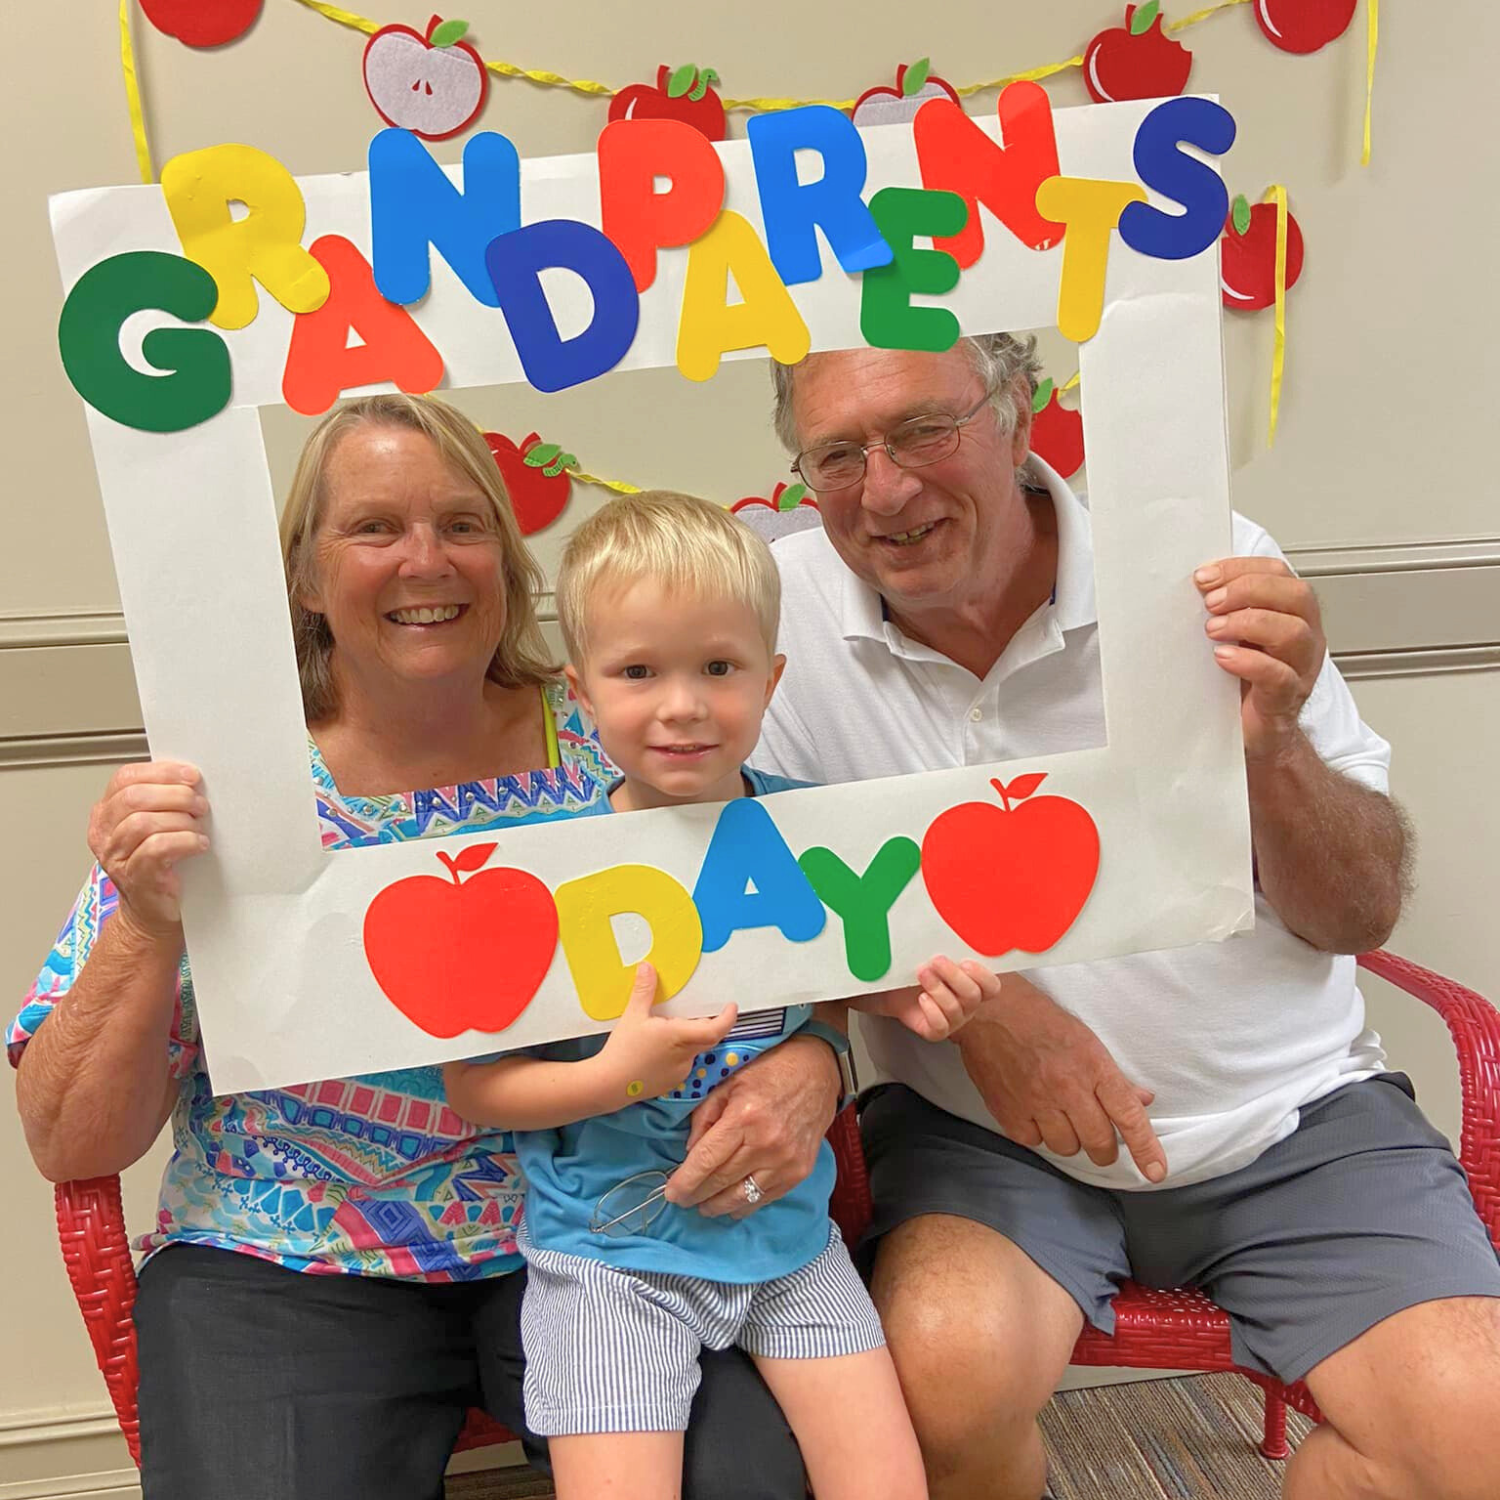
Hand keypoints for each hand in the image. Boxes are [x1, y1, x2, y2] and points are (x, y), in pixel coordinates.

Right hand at [87, 761, 209, 939]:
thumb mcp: (153, 826)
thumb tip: (190, 778)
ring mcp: (116, 857)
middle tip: (199, 804)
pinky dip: (185, 841)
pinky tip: (199, 844)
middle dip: (175, 795)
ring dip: (181, 819)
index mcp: (106, 814)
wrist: (154, 912)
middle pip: (134, 798)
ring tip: (199, 826)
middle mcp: (104, 834)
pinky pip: (158, 848)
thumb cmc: (159, 864)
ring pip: (144, 823)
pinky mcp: (135, 877)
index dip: (161, 772)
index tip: (191, 776)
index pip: (125, 778)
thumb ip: (160, 801)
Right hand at [597, 963, 737, 1103]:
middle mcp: (686, 1055)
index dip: (728, 1018)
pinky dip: (679, 1050)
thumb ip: (644, 991)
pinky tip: (660, 1047)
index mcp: (680, 1037)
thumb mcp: (632, 1016)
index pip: (715, 1029)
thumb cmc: (622, 1050)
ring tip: (670, 1026)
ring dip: (690, 1037)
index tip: (732, 1006)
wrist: (608, 1085)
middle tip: (698, 1010)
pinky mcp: (672, 1081)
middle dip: (707, 1023)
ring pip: (694, 1050)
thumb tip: (648, 966)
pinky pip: (684, 1062)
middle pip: (707, 1037)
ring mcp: (681, 1071)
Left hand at [665, 1030, 838, 1218]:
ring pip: (742, 1197)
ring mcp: (786, 1161)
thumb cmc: (769, 1071)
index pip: (707, 1160)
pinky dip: (745, 1205)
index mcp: (744, 1118)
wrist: (817, 1071)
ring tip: (704, 1206)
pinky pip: (765, 1198)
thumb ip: (704, 1116)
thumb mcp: (728, 1082)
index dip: (685, 1182)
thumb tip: (689, 1152)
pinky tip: (731, 1205)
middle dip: (696, 1195)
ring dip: (718, 1206)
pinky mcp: (799, 1171)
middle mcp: (766, 1144)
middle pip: (721, 1182)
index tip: (671, 1193)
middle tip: (681, 1200)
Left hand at [865, 957, 1001, 1040]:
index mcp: (974, 984)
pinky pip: (940, 1026)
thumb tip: (948, 928)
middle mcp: (967, 1004)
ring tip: (922, 973)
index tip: (965, 962)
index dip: (983, 976)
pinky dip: (931, 1010)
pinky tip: (922, 998)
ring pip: (954, 1009)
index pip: (991, 986)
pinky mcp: (936, 1031)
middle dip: (954, 976)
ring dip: (937, 989)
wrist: (893, 989)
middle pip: (973, 995)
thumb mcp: (933, 956)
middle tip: (937, 961)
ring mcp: (953, 1019)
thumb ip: (946, 949)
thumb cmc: (919, 971)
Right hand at [956, 973, 1165, 1181]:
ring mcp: (1036, 1101)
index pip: (1128, 1115)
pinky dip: (1037, 1132)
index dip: (1145, 1148)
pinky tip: (1034, 1111)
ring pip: (1067, 1147)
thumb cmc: (1040, 1020)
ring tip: (1059, 1115)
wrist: (988, 1011)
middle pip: (1099, 1142)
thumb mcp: (1085, 1040)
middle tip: (1098, 1137)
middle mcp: (1067, 1087)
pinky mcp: (1008, 1111)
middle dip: (1104, 1147)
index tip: (1156, 1171)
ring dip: (1069, 1138)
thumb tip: (1141, 1100)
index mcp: (1092, 1065)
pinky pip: (1034, 1141)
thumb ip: (1112, 1076)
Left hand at [1196, 556, 1324, 763]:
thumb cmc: (1241, 682)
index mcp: (1291, 613)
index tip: (1204, 576)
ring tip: (1213, 630)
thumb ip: (1223, 609)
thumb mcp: (1232, 636)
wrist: (1252, 734)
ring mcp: (1300, 668)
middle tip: (1210, 603)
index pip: (1278, 573)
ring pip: (1294, 632)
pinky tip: (1223, 658)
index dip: (1242, 568)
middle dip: (1248, 590)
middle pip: (1296, 595)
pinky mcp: (1286, 698)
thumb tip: (1193, 585)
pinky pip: (1279, 676)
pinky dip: (1250, 662)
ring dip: (1249, 623)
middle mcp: (1304, 636)